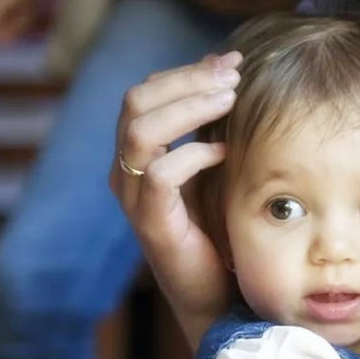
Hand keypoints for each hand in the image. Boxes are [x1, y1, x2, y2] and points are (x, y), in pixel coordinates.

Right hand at [109, 52, 242, 348]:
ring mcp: (134, 199)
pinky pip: (162, 175)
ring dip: (189, 106)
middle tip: (233, 73)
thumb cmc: (219, 231)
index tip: (231, 61)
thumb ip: (211, 126)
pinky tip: (226, 151)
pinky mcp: (152, 225)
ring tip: (230, 98)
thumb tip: (227, 71)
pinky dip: (195, 155)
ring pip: (141, 130)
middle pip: (136, 102)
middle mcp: (126, 172)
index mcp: (137, 156)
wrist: (216, 297)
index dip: (185, 71)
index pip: (145, 94)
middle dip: (187, 79)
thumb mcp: (216, 168)